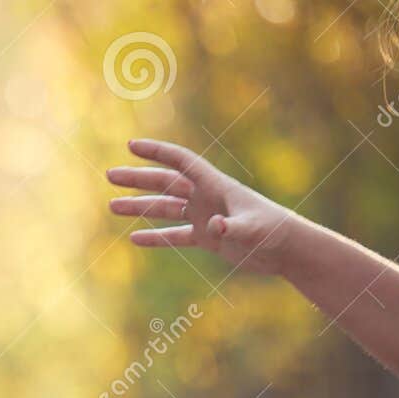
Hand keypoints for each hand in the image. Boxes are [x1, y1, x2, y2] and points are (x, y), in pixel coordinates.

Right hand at [108, 138, 300, 275]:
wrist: (288, 249)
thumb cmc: (274, 233)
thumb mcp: (252, 230)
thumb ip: (232, 227)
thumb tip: (213, 226)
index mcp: (216, 186)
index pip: (180, 163)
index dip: (156, 152)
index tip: (131, 146)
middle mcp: (207, 198)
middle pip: (166, 183)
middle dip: (137, 178)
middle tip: (110, 175)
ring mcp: (206, 217)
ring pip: (166, 209)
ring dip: (139, 207)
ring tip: (112, 206)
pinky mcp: (208, 238)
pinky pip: (175, 236)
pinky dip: (156, 237)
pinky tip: (135, 238)